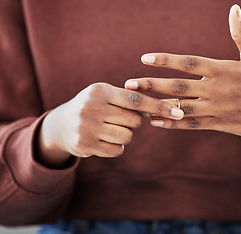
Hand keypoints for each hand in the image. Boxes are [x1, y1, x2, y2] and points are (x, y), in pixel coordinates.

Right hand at [36, 82, 183, 167]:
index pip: (136, 99)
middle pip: (134, 120)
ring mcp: (86, 127)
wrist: (60, 125)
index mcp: (99, 91)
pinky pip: (117, 150)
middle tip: (120, 119)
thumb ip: (130, 98)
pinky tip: (104, 139)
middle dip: (134, 122)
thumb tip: (165, 106)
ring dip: (125, 135)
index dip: (159, 106)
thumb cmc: (93, 106)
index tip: (179, 112)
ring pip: (127, 137)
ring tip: (111, 129)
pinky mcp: (84, 145)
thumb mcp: (106, 95)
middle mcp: (91, 107)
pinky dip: (116, 147)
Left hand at [125, 5, 240, 155]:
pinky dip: (173, 124)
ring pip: (183, 108)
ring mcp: (220, 109)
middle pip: (180, 86)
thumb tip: (234, 8)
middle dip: (152, 84)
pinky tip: (156, 122)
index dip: (166, 60)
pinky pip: (193, 125)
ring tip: (136, 105)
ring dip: (158, 106)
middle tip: (129, 84)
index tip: (144, 58)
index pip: (190, 63)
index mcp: (226, 69)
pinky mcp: (222, 125)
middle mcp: (220, 90)